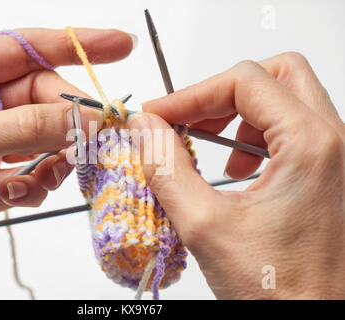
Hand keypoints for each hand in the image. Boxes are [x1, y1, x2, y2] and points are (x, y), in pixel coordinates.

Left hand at [0, 28, 132, 280]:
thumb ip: (26, 128)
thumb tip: (84, 119)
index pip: (28, 49)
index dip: (77, 45)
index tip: (120, 46)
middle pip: (44, 101)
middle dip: (69, 121)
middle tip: (95, 139)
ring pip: (43, 142)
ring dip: (52, 161)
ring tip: (42, 178)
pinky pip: (30, 175)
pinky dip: (34, 187)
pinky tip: (12, 196)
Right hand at [128, 52, 344, 298]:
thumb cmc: (279, 290)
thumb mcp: (205, 226)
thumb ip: (167, 169)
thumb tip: (145, 129)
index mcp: (310, 146)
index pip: (245, 82)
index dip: (192, 94)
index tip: (159, 116)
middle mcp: (333, 143)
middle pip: (277, 76)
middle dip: (224, 92)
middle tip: (188, 120)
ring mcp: (335, 157)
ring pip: (286, 99)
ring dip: (239, 114)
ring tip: (208, 145)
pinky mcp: (327, 173)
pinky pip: (292, 130)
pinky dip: (255, 136)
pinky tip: (236, 171)